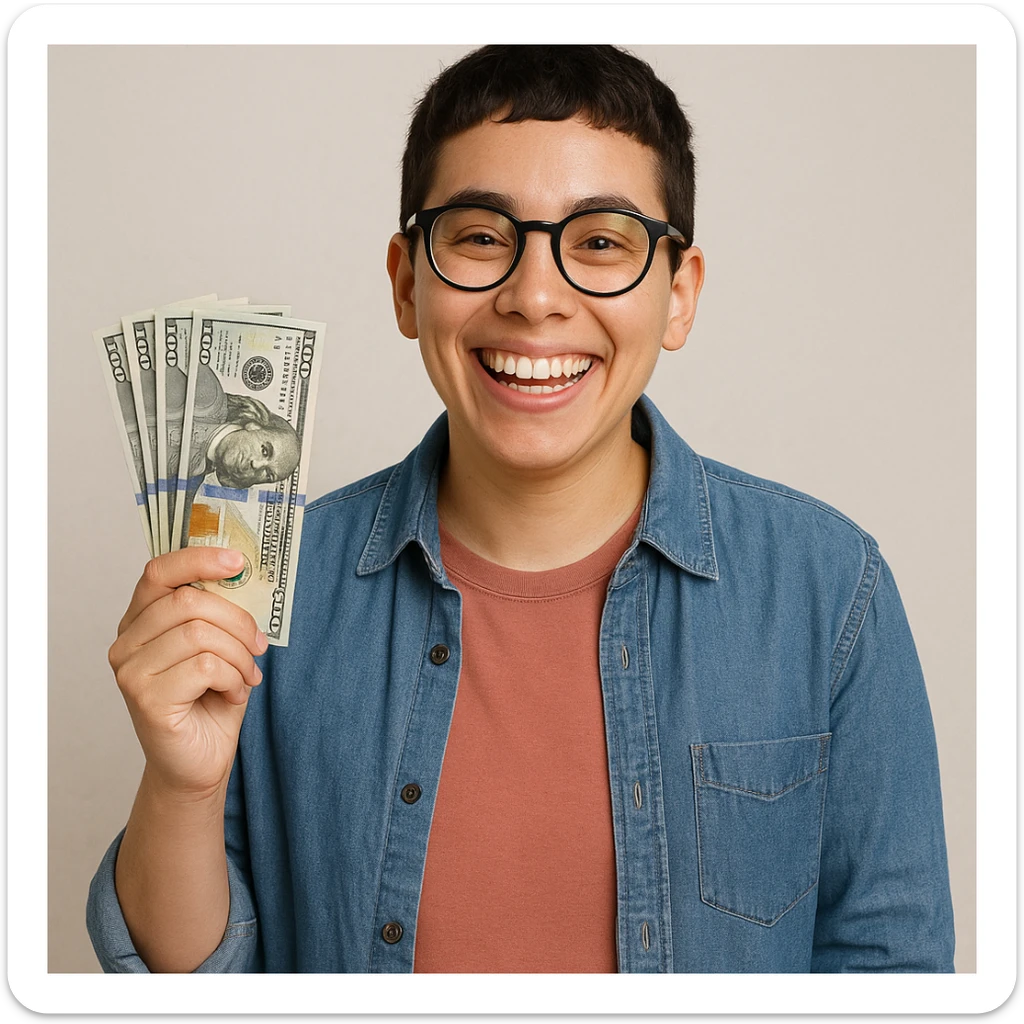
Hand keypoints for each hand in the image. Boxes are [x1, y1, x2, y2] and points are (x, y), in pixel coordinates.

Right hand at [108, 547, 267, 798]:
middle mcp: (126, 642)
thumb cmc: (210, 699)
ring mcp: (131, 671)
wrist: (199, 762)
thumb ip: (220, 612)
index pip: (159, 571)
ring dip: (240, 655)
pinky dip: (234, 678)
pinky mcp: (146, 698)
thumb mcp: (220, 645)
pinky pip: (205, 666)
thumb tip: (243, 573)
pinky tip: (234, 694)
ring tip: (247, 675)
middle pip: (189, 602)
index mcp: (141, 620)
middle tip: (259, 646)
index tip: (238, 561)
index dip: (199, 559)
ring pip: (201, 634)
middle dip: (238, 622)